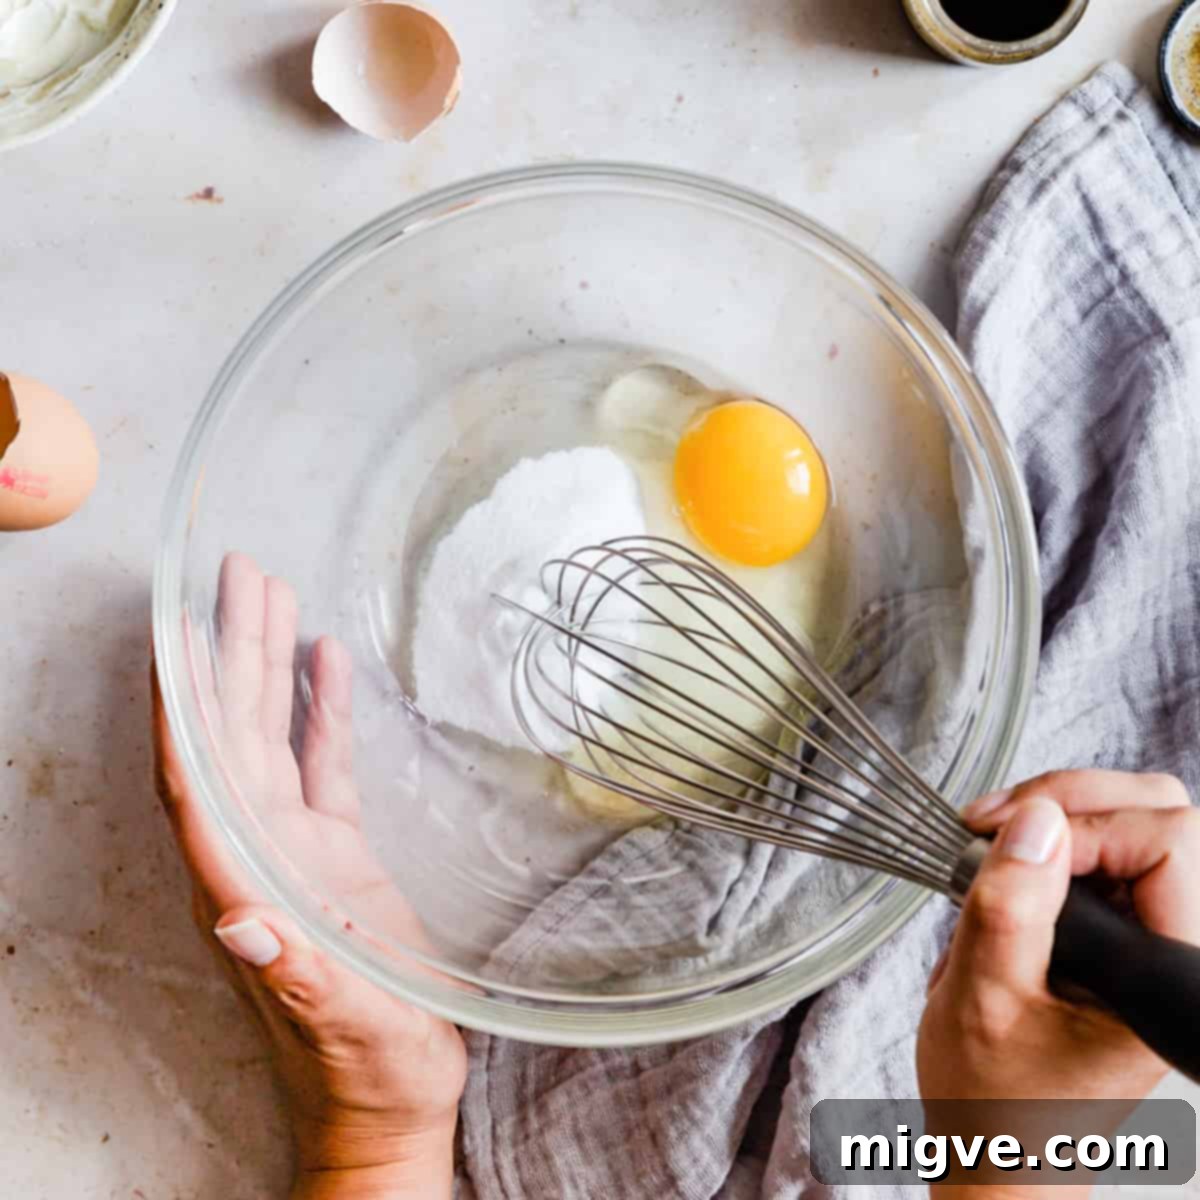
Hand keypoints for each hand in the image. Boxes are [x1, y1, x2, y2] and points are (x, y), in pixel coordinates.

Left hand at [153, 553, 466, 1199]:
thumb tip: (237, 918)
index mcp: (244, 888)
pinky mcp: (336, 852)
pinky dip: (320, 710)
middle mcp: (257, 855)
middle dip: (229, 651)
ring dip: (266, 665)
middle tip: (238, 575)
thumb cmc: (367, 1070)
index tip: (175, 632)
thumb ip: (293, 972)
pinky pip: (321, 763)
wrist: (394, 1098)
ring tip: (271, 593)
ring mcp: (297, 849)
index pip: (194, 781)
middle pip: (229, 734)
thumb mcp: (341, 1025)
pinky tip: (324, 662)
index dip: (180, 705)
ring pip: (270, 736)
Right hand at [917, 770, 1199, 1198]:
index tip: (1006, 841)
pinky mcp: (1126, 928)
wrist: (998, 1143)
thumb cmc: (994, 1098)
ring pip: (1136, 818)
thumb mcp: (982, 999)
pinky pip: (1107, 847)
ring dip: (1057, 812)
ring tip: (990, 837)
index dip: (1083, 824)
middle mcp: (1179, 951)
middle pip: (1163, 813)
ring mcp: (1155, 938)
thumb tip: (1033, 819)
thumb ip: (1011, 907)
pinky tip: (1005, 857)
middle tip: (993, 821)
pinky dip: (1051, 834)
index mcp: (1166, 980)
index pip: (1166, 844)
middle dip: (1071, 799)